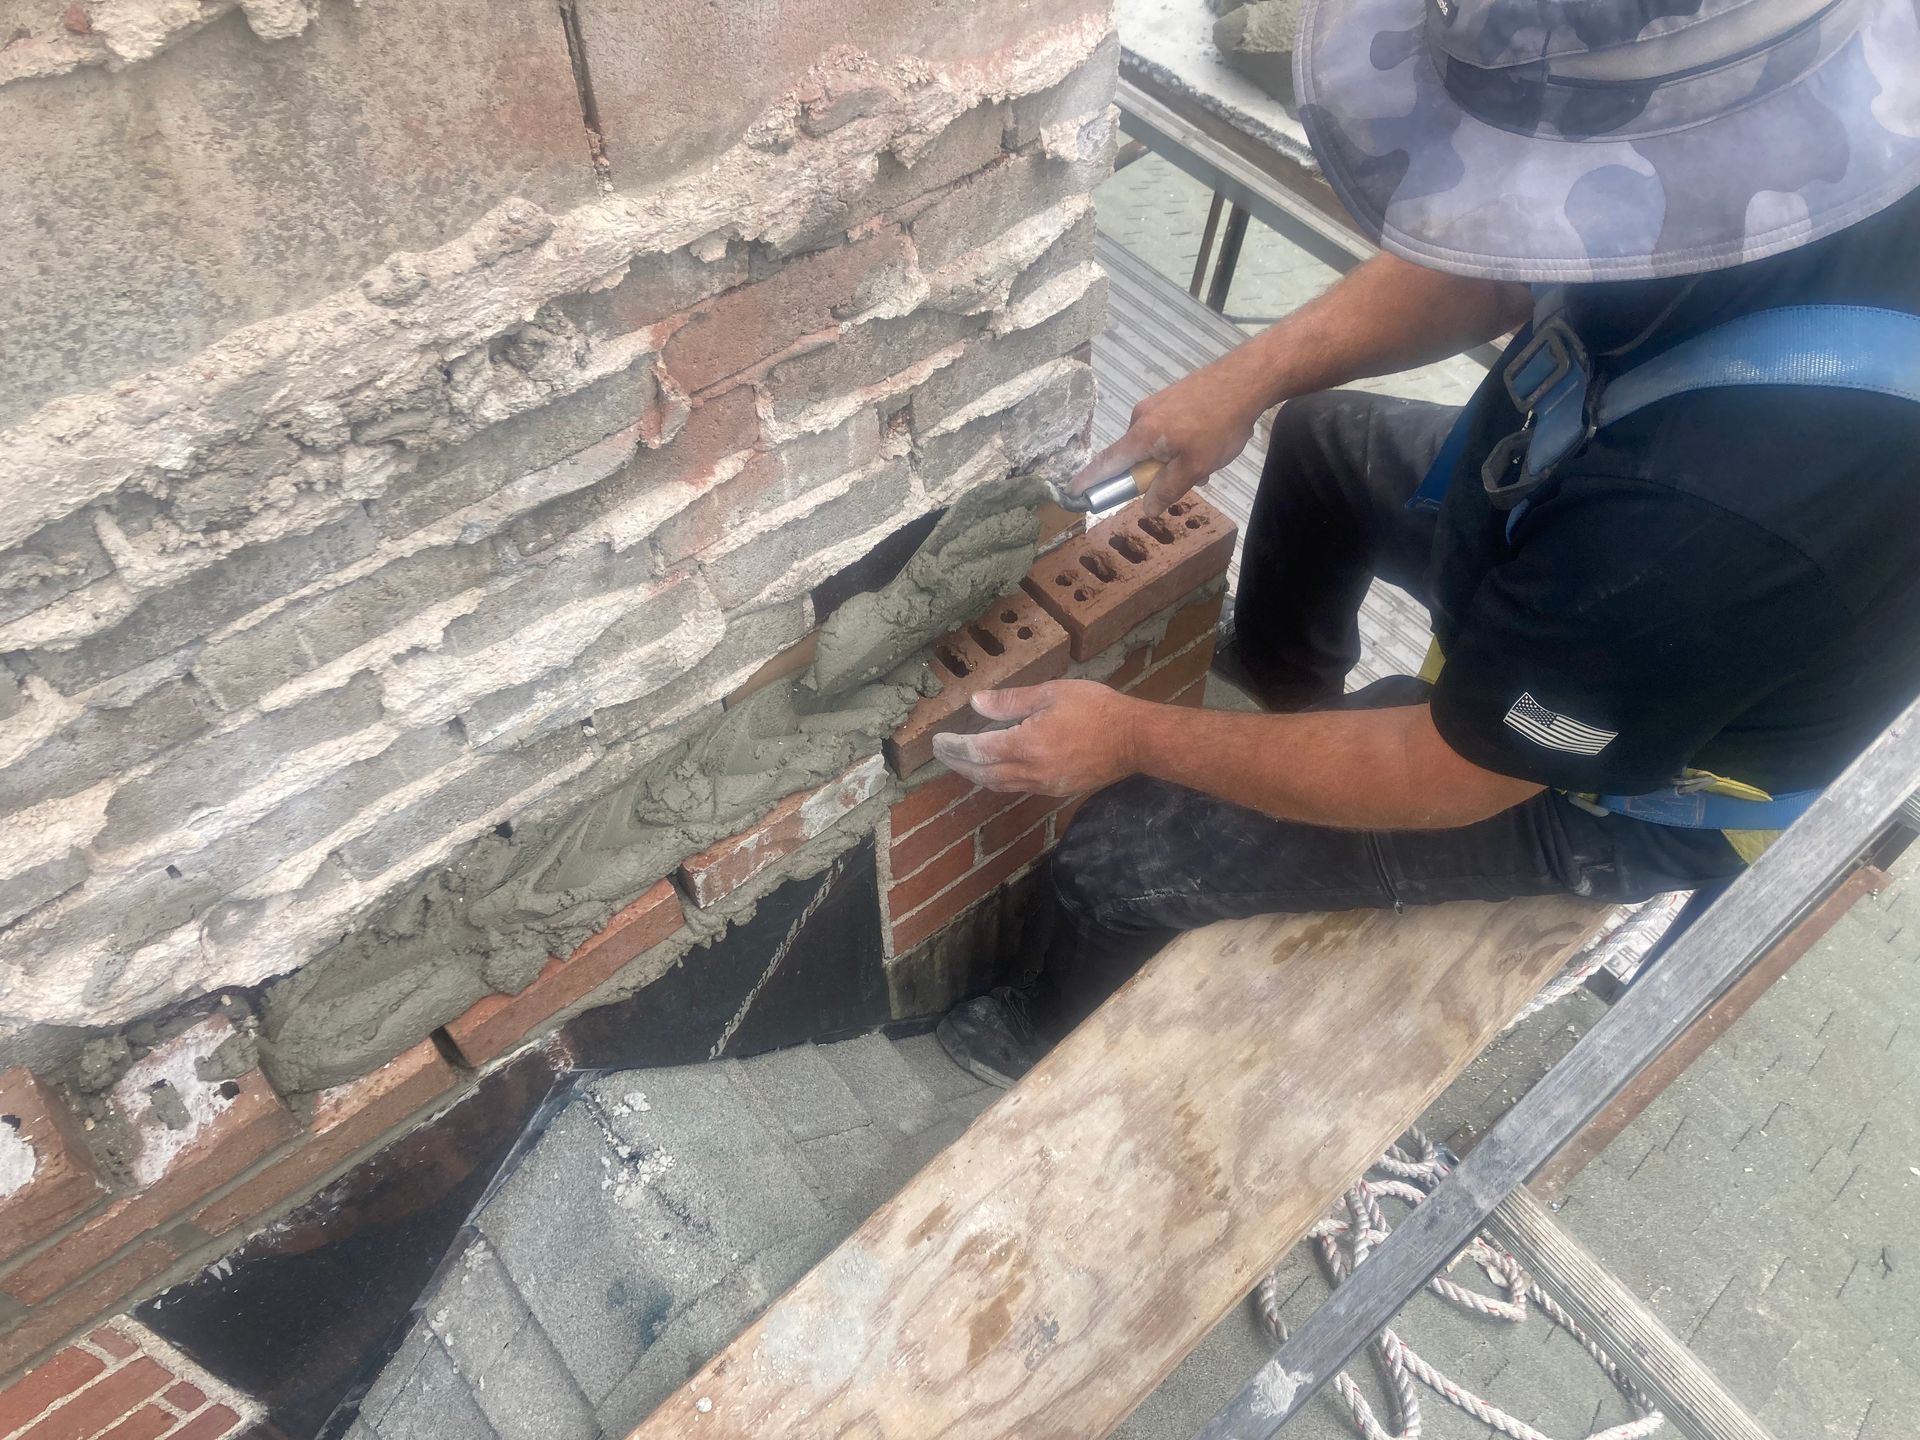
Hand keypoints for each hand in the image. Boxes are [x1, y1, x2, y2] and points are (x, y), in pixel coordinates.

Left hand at [930, 681, 1144, 795]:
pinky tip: (995, 768)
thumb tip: (976, 703)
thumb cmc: (1095, 709)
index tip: (938, 741)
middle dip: (958, 764)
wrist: (1134, 739)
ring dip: (975, 774)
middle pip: (982, 774)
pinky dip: (997, 779)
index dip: (954, 746)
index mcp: (1027, 744)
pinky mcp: (1056, 790)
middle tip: (942, 752)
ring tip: (961, 761)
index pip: (978, 750)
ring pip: (998, 785)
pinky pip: (1017, 788)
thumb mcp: (1051, 693)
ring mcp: (1044, 785)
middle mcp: (1031, 771)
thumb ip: (1011, 701)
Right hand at [1067, 352, 1270, 512]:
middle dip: (1158, 473)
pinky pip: (1168, 429)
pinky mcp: (1172, 396)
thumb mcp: (1194, 467)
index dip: (1090, 480)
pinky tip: (1209, 440)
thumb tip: (1147, 508)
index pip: (1107, 463)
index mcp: (1141, 435)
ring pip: (1157, 444)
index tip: (1073, 492)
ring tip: (1208, 458)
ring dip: (1175, 458)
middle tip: (1192, 478)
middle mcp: (1141, 417)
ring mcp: (1157, 403)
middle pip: (1136, 456)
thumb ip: (1168, 490)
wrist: (1245, 379)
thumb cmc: (1218, 426)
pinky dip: (1182, 442)